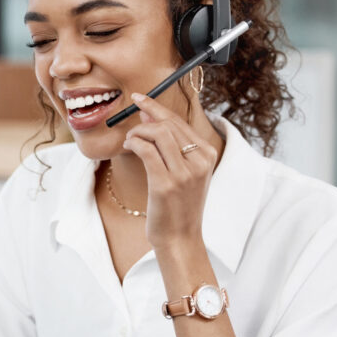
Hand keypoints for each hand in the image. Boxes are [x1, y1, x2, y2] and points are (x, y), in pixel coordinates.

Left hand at [121, 93, 218, 248]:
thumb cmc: (178, 205)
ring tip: (130, 141)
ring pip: (157, 133)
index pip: (179, 121)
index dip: (156, 107)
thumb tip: (148, 115)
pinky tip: (129, 147)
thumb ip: (170, 144)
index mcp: (208, 154)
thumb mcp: (183, 172)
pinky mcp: (166, 184)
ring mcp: (185, 173)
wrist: (180, 238)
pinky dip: (133, 143)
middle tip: (131, 128)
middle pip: (167, 124)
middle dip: (144, 119)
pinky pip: (146, 150)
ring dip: (137, 132)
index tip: (139, 98)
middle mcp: (200, 161)